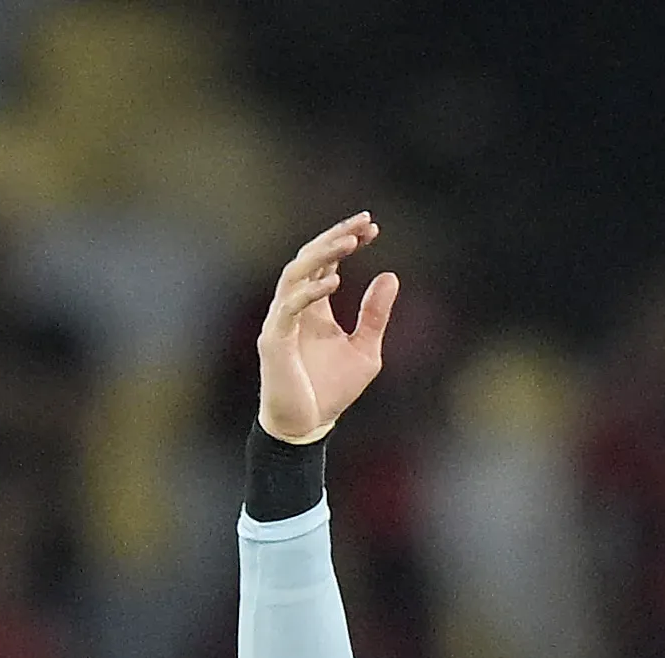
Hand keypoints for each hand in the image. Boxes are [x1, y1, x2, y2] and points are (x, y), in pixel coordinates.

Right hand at [257, 213, 396, 443]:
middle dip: (336, 236)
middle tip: (364, 222)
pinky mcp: (274, 341)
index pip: (327, 261)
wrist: (306, 428)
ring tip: (350, 241)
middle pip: (309, 258)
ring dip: (322, 254)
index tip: (373, 227)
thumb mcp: (365, 350)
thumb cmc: (331, 392)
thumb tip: (390, 275)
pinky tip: (336, 280)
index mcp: (314, 307)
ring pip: (295, 273)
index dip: (346, 240)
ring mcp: (281, 322)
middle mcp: (294, 307)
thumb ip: (375, 315)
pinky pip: (289, 308)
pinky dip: (311, 291)